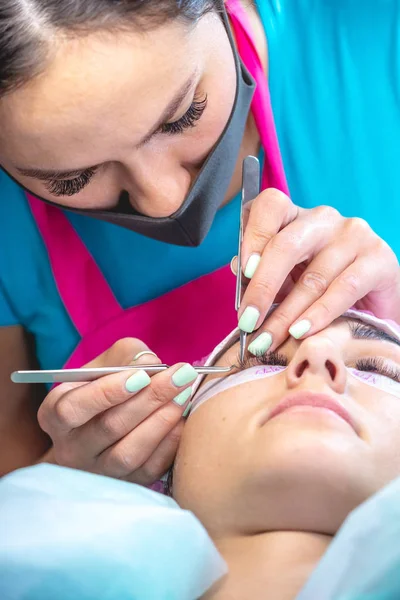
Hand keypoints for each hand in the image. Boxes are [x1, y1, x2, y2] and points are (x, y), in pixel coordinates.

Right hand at [38, 339, 195, 485]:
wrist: (108, 419)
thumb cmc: (106, 385)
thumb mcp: (108, 362)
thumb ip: (127, 356)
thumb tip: (150, 364)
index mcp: (55, 415)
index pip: (72, 409)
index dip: (107, 393)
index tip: (142, 376)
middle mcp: (71, 449)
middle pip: (108, 428)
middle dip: (149, 398)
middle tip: (180, 375)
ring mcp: (97, 471)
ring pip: (128, 453)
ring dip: (162, 421)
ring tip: (184, 394)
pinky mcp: (124, 484)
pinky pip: (148, 469)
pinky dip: (169, 443)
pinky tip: (182, 419)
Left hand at [234, 188, 399, 353]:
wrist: (372, 304)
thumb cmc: (319, 288)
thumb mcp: (286, 278)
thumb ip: (262, 273)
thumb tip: (240, 273)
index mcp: (295, 216)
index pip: (270, 207)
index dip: (254, 237)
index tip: (244, 272)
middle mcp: (324, 219)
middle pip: (286, 246)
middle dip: (262, 288)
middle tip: (248, 322)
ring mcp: (354, 235)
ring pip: (312, 277)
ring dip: (285, 314)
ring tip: (269, 339)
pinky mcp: (379, 259)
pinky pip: (344, 288)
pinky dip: (319, 314)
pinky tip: (302, 332)